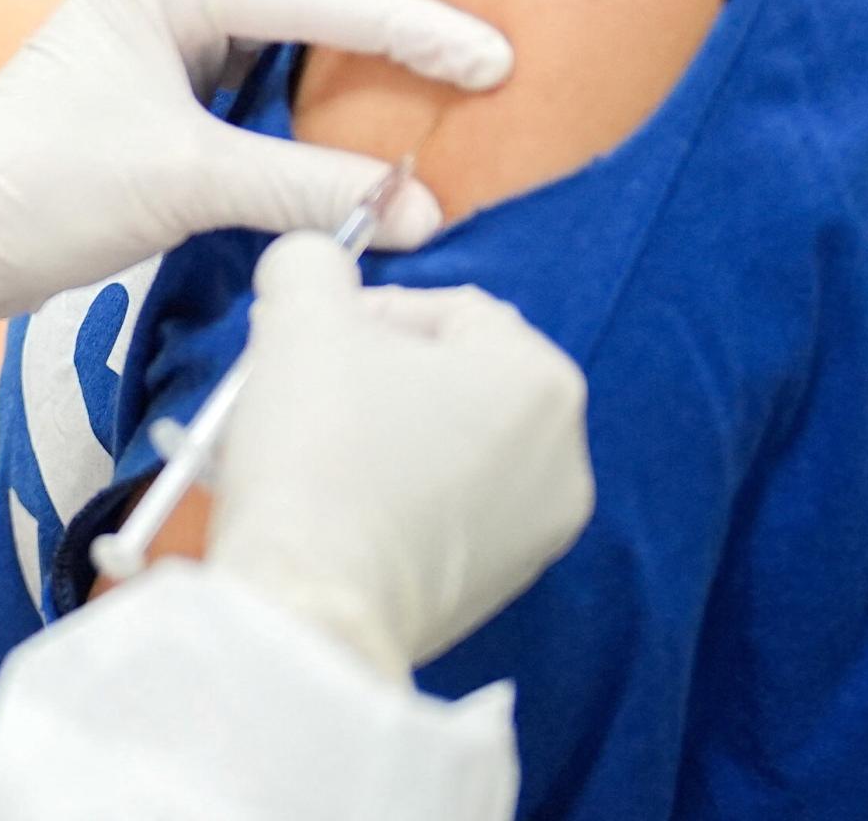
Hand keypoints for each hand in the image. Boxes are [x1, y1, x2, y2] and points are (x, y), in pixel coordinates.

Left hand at [0, 0, 511, 412]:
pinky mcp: (181, 52)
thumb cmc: (44, 194)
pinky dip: (313, 39)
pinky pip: (273, 9)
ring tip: (342, 76)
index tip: (488, 61)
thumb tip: (422, 207)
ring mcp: (177, 6)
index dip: (410, 25)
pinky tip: (323, 106)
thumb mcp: (184, 189)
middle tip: (357, 38)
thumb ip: (309, 190)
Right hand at [208, 234, 593, 679]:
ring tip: (314, 443)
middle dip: (373, 370)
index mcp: (542, 377)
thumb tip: (314, 267)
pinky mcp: (502, 588)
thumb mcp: (301, 308)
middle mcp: (566, 456)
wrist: (311, 608)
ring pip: (448, 438)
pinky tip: (339, 500)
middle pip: (452, 374)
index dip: (363, 314)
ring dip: (382, 427)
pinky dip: (397, 490)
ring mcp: (540, 532)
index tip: (306, 343)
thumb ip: (313, 258)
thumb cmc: (320, 446)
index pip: (444, 307)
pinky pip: (448, 504)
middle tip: (305, 383)